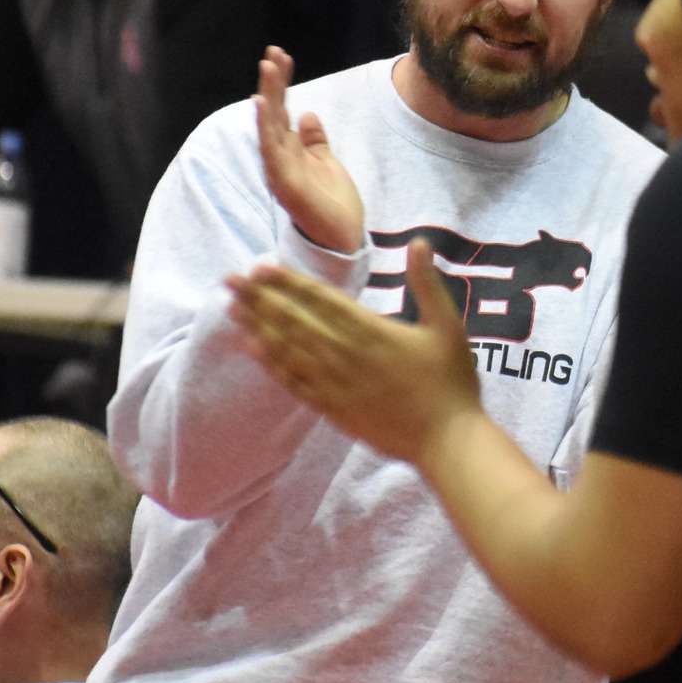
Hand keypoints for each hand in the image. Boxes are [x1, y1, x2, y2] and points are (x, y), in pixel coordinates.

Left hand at [225, 238, 480, 463]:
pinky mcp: (334, 409)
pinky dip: (271, 365)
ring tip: (232, 308)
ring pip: (288, 349)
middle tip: (229, 279)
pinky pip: (295, 383)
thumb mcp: (448, 326)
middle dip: (259, 298)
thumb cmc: (452, 382)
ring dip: (257, 326)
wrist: (446, 440)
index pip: (319, 299)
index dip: (287, 282)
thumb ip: (428, 283)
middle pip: (293, 321)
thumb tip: (419, 242)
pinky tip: (253, 350)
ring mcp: (336, 384)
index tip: (260, 266)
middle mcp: (346, 355)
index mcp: (371, 331)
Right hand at [253, 47, 362, 253]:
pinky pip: (271, 150)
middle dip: (273, 83)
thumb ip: (315, 141)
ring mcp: (279, 169)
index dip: (281, 84)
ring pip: (269, 126)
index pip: (282, 111)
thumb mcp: (328, 164)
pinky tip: (261, 104)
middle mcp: (281, 158)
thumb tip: (306, 114)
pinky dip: (264, 127)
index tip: (282, 56)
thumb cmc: (334, 205)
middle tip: (273, 52)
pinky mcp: (284, 183)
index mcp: (291, 152)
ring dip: (267, 96)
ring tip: (267, 67)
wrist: (343, 239)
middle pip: (273, 113)